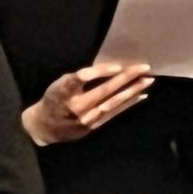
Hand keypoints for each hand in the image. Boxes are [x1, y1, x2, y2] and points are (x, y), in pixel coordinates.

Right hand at [22, 65, 151, 146]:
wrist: (45, 126)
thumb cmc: (53, 100)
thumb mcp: (58, 85)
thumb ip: (78, 80)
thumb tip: (105, 71)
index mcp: (64, 92)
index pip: (82, 78)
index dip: (100, 72)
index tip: (117, 66)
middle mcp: (76, 106)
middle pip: (104, 91)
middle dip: (126, 78)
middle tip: (143, 68)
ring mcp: (86, 118)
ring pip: (113, 103)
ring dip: (132, 91)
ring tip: (147, 81)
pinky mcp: (93, 126)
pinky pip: (114, 113)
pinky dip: (128, 104)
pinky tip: (140, 96)